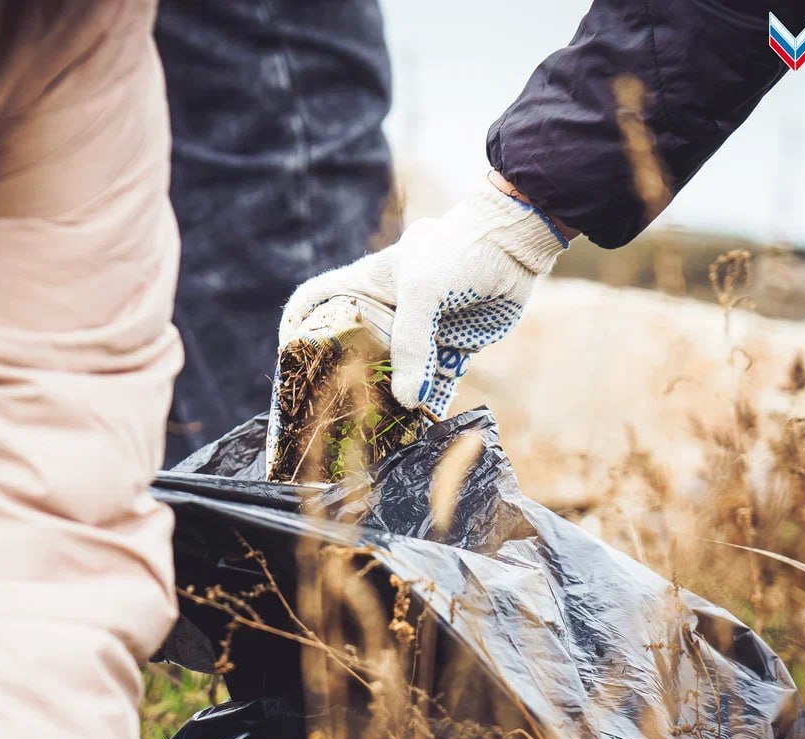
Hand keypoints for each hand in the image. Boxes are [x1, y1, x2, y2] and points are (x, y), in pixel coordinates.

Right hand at [279, 181, 568, 416]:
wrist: (515, 243)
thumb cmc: (456, 253)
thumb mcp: (423, 292)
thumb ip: (411, 345)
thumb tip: (408, 402)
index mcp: (364, 285)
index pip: (313, 302)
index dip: (294, 328)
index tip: (289, 362)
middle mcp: (385, 310)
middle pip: (351, 348)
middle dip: (341, 379)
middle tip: (332, 415)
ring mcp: (417, 330)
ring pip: (392, 371)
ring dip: (386, 397)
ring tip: (376, 430)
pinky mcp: (449, 346)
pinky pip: (431, 380)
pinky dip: (427, 401)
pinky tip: (420, 424)